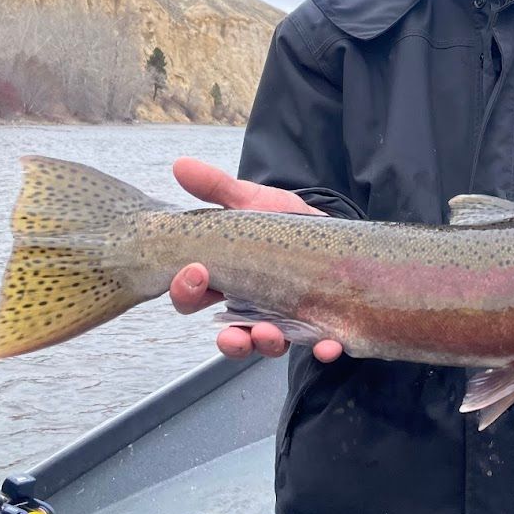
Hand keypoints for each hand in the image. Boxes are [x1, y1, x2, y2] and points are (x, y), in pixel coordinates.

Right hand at [168, 157, 343, 362]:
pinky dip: (322, 349)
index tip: (195, 272)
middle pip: (227, 333)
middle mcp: (249, 306)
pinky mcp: (316, 325)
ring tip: (271, 334)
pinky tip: (328, 344)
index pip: (192, 295)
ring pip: (265, 344)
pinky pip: (316, 344)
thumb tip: (181, 164)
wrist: (332, 230)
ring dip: (264, 345)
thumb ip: (217, 188)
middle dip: (228, 337)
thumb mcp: (251, 202)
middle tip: (235, 328)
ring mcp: (282, 320)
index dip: (186, 291)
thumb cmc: (284, 222)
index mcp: (225, 278)